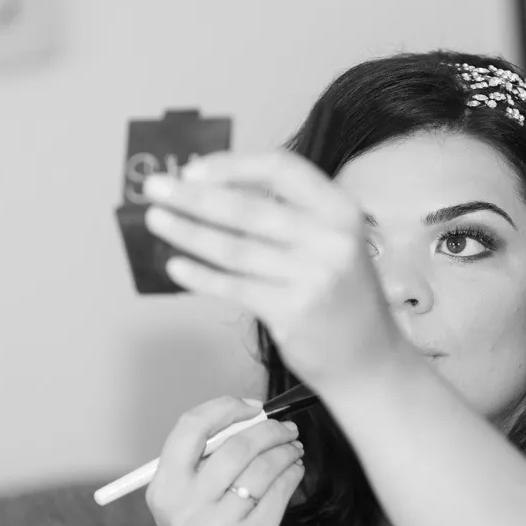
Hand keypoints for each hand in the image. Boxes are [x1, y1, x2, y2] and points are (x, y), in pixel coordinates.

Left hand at [141, 150, 409, 392]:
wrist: (371, 360)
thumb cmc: (342, 296)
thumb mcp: (330, 243)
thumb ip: (287, 215)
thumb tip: (218, 188)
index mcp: (341, 210)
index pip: (282, 169)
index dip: (233, 166)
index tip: (194, 169)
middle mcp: (331, 240)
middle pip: (249, 209)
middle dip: (193, 197)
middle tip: (155, 189)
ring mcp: (312, 277)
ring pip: (234, 248)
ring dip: (188, 232)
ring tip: (157, 221)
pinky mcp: (293, 312)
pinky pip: (234, 287)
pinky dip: (201, 276)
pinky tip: (176, 266)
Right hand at [145, 396, 304, 525]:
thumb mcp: (184, 508)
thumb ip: (204, 465)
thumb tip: (249, 418)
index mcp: (164, 490)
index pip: (190, 427)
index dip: (225, 408)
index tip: (251, 408)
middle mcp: (185, 506)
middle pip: (236, 444)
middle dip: (269, 429)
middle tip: (285, 427)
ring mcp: (218, 525)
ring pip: (263, 465)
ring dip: (286, 450)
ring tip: (294, 448)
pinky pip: (280, 489)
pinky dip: (293, 472)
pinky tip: (295, 470)